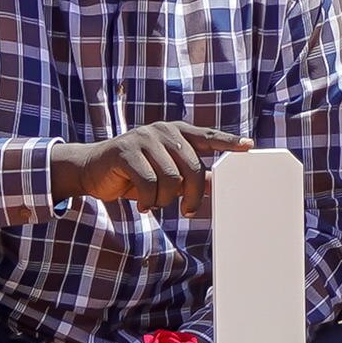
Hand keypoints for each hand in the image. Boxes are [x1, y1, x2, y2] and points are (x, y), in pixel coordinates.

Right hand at [48, 123, 244, 210]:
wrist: (92, 170)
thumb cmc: (134, 173)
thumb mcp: (165, 174)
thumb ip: (189, 176)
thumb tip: (216, 182)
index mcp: (176, 133)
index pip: (207, 137)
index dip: (228, 142)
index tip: (248, 147)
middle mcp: (163, 131)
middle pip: (192, 167)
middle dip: (191, 196)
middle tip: (187, 211)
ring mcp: (144, 138)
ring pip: (171, 178)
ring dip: (165, 200)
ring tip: (155, 203)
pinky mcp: (126, 150)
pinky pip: (149, 183)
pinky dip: (149, 201)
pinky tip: (143, 205)